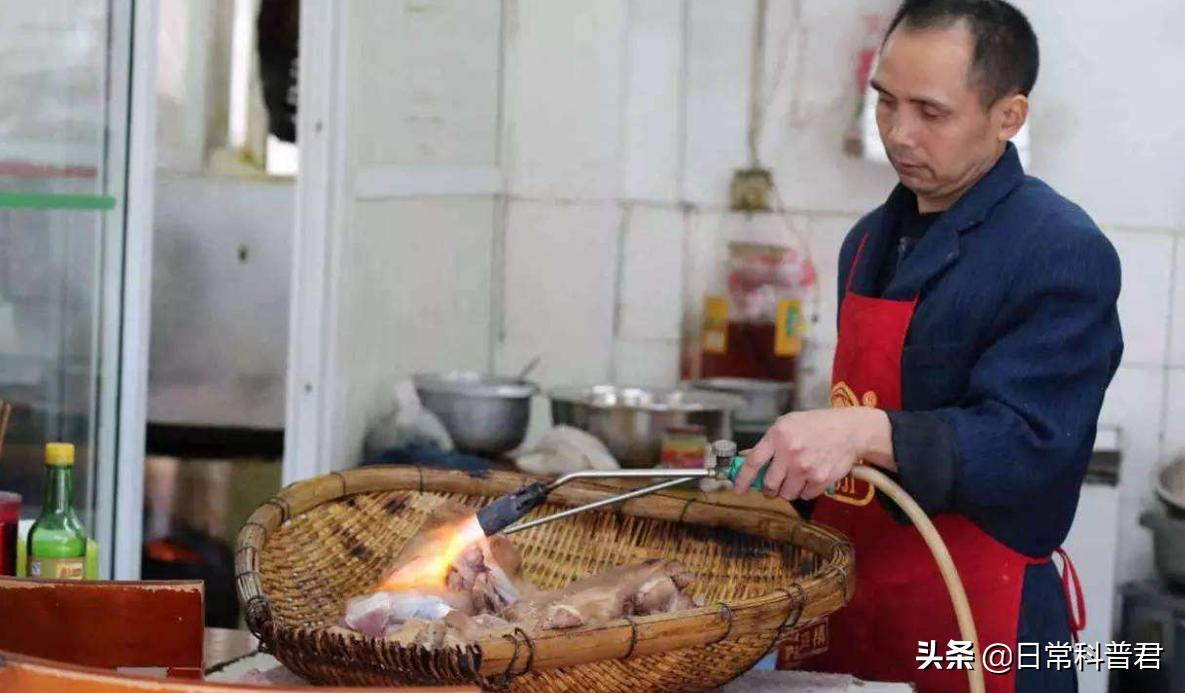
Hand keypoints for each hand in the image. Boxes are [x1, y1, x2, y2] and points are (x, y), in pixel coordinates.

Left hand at [733, 407, 893, 500]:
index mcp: (778, 436)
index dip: (742, 479)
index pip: (753, 462)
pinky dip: (805, 491)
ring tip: (795, 479)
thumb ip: (769, 442)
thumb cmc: (816, 425)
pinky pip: (805, 496)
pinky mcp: (821, 479)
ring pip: (786, 494)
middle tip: (771, 488)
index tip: (738, 489)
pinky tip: (810, 478)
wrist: (849, 431)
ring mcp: (806, 467)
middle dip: (768, 489)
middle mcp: (790, 452)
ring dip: (787, 491)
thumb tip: (749, 461)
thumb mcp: (788, 424)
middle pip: (769, 484)